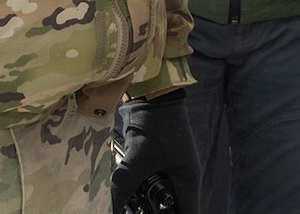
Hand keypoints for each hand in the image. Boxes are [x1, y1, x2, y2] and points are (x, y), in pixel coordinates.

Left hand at [112, 89, 201, 213]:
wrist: (152, 97)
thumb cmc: (155, 127)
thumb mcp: (138, 160)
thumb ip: (123, 188)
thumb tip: (110, 208)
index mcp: (188, 180)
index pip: (189, 212)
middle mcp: (184, 178)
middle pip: (175, 207)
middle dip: (158, 211)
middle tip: (138, 210)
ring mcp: (173, 170)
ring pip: (163, 198)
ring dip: (148, 204)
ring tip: (131, 205)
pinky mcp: (161, 163)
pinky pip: (154, 185)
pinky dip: (141, 192)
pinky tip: (127, 194)